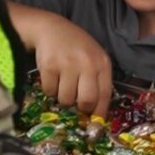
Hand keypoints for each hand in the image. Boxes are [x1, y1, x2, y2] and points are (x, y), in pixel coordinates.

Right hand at [7, 2, 111, 117]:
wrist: (51, 29)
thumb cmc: (76, 47)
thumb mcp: (93, 59)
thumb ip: (96, 82)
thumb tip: (94, 115)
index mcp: (102, 63)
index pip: (105, 94)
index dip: (100, 113)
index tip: (94, 125)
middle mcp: (87, 64)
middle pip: (85, 101)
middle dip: (79, 106)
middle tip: (74, 100)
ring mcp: (67, 64)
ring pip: (65, 100)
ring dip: (62, 97)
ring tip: (62, 82)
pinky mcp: (49, 66)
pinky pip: (49, 92)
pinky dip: (49, 89)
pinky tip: (52, 76)